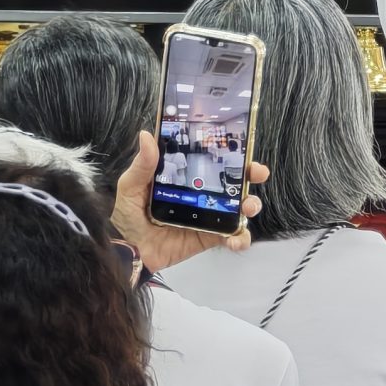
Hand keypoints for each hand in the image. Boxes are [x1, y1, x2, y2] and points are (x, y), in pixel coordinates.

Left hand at [112, 131, 267, 275]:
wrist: (129, 250)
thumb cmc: (128, 214)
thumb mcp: (131, 186)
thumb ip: (143, 164)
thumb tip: (147, 135)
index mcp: (184, 176)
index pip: (211, 159)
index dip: (229, 152)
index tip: (242, 145)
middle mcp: (200, 192)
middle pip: (231, 181)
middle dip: (249, 175)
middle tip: (257, 172)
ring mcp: (207, 215)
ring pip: (237, 207)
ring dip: (250, 205)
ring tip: (249, 207)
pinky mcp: (208, 237)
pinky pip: (230, 237)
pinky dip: (240, 239)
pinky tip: (237, 240)